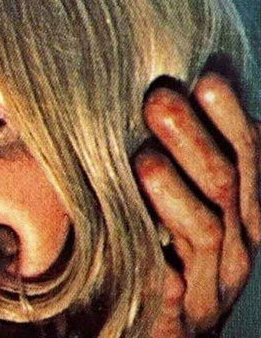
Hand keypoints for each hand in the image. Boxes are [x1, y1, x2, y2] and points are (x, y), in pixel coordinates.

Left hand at [135, 70, 259, 335]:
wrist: (176, 335)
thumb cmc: (176, 255)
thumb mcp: (192, 204)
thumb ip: (193, 157)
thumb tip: (183, 87)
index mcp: (243, 212)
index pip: (245, 157)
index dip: (228, 118)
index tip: (206, 77)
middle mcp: (236, 246)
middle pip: (224, 187)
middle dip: (195, 140)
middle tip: (159, 99)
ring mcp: (211, 285)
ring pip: (203, 233)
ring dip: (174, 194)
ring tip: (144, 160)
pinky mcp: (178, 321)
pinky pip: (174, 296)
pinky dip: (165, 275)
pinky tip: (150, 256)